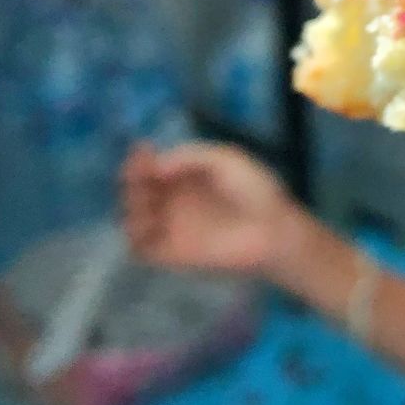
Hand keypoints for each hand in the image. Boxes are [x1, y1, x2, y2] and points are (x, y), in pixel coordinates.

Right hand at [120, 142, 300, 276]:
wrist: (273, 231)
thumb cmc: (255, 191)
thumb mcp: (226, 159)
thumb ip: (190, 155)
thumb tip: (156, 167)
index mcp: (186, 177)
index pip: (151, 166)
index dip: (140, 159)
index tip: (142, 151)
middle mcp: (175, 201)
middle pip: (136, 190)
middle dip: (132, 180)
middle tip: (143, 176)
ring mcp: (172, 228)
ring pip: (133, 217)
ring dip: (131, 207)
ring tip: (149, 202)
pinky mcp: (172, 254)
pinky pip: (139, 248)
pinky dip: (134, 235)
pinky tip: (149, 223)